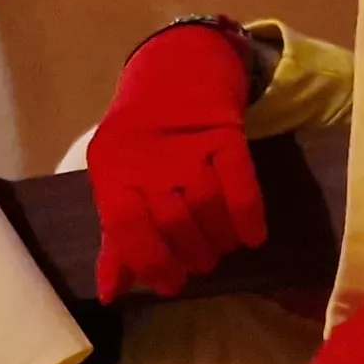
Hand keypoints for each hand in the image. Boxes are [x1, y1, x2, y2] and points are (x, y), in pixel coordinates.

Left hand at [90, 21, 269, 299]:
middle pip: (172, 220)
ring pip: (207, 203)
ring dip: (220, 238)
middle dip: (191, 254)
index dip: (150, 262)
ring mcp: (187, 143)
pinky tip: (253, 236)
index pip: (126, 227)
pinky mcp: (224, 131)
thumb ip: (118, 239)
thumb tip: (111, 294)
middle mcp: (147, 157)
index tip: (171, 284)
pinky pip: (240, 181)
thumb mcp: (119, 182)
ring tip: (222, 249)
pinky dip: (248, 214)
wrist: (175, 69)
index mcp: (111, 171)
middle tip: (201, 265)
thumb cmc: (142, 140)